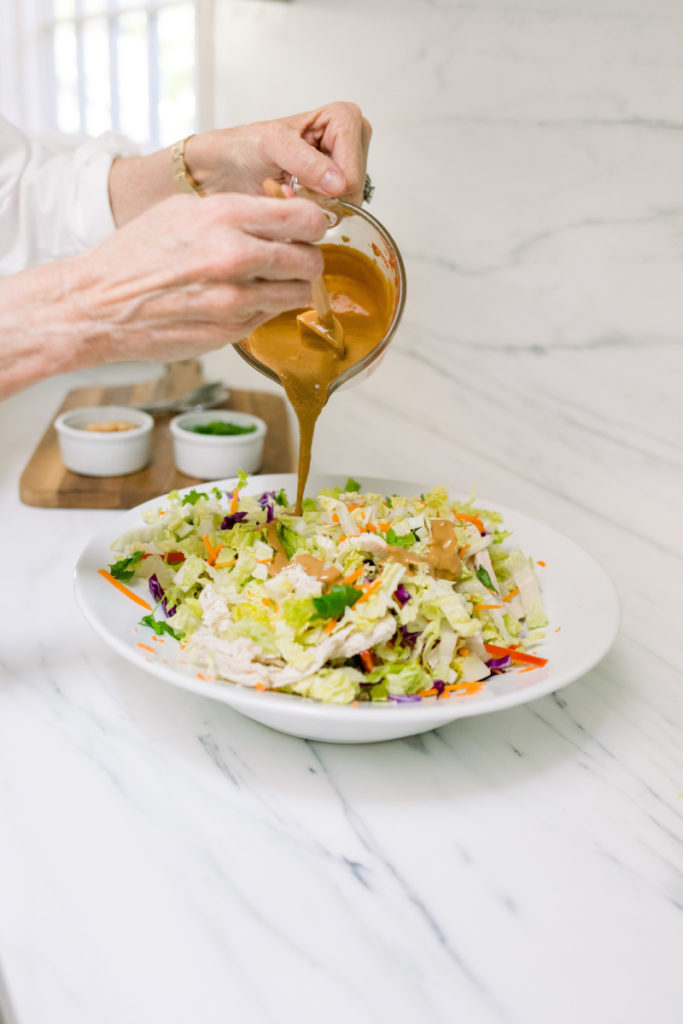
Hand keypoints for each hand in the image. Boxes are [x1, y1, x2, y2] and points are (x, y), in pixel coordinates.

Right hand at [0, 191, 326, 396]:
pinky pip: (271, 316)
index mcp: (224, 216)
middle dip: (307, 257)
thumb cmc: (136, 254)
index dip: (313, 224)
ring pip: (298, 293)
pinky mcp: (231, 331)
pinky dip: (265, 308)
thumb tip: (281, 208)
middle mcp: (234, 256)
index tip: (307, 228)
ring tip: (267, 280)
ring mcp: (235, 299)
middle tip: (293, 257)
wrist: (99, 303)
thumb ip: (237, 210)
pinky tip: (239, 299)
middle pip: (311, 258)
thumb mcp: (184, 210)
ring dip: (291, 287)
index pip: (305, 217)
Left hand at [185, 102, 371, 205]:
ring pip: (345, 206)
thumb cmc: (245, 146)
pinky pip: (336, 213)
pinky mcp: (338, 188)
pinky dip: (311, 211)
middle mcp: (352, 140)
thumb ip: (306, 162)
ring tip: (288, 190)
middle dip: (320, 199)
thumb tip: (340, 184)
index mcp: (344, 118)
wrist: (228, 165)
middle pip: (353, 193)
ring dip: (313, 207)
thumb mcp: (272, 145)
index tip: (293, 181)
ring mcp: (347, 166)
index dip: (325, 190)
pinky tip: (294, 197)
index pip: (353, 175)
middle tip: (288, 187)